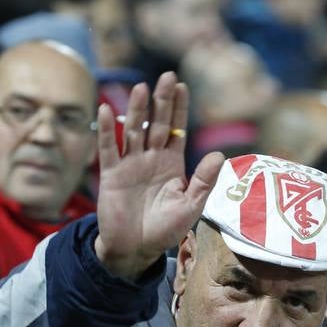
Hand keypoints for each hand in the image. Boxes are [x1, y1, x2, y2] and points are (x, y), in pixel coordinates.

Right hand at [93, 72, 222, 280]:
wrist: (135, 250)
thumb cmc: (164, 230)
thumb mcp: (190, 206)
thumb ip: (203, 181)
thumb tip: (219, 155)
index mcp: (172, 163)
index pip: (176, 129)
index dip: (179, 109)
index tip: (183, 86)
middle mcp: (151, 158)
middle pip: (157, 123)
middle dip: (162, 101)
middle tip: (167, 76)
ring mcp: (130, 164)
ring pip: (134, 131)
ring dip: (137, 110)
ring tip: (142, 88)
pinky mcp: (112, 174)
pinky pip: (109, 148)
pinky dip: (107, 130)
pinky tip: (107, 110)